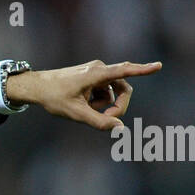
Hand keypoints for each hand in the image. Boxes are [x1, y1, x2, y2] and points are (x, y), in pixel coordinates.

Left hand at [4, 60, 161, 130]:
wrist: (36, 87)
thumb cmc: (54, 98)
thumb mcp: (76, 114)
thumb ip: (99, 122)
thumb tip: (120, 129)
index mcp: (96, 74)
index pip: (124, 71)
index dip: (143, 70)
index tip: (158, 66)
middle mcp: (99, 69)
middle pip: (124, 89)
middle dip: (118, 107)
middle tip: (106, 121)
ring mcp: (96, 72)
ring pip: (113, 93)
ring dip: (105, 106)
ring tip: (86, 111)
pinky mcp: (92, 77)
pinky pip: (104, 92)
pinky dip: (98, 102)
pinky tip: (82, 105)